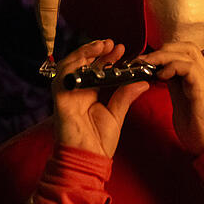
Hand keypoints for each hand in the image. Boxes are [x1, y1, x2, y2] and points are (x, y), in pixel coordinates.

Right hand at [53, 40, 148, 156]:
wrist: (88, 159)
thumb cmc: (100, 142)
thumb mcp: (117, 114)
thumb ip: (126, 96)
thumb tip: (143, 82)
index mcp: (90, 94)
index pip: (97, 69)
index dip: (107, 57)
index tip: (120, 49)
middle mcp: (78, 91)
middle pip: (84, 64)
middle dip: (96, 51)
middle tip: (112, 44)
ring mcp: (68, 95)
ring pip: (70, 66)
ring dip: (84, 53)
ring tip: (100, 46)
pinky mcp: (60, 100)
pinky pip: (61, 78)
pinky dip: (71, 66)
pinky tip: (84, 58)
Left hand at [142, 42, 203, 155]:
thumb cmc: (199, 128)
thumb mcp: (181, 100)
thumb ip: (174, 84)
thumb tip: (160, 73)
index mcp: (198, 77)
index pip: (185, 52)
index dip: (165, 51)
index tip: (145, 61)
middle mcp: (203, 74)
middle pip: (186, 47)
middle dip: (163, 49)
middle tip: (143, 60)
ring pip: (187, 53)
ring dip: (163, 56)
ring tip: (147, 64)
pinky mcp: (202, 88)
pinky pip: (189, 67)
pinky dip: (173, 67)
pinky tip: (161, 75)